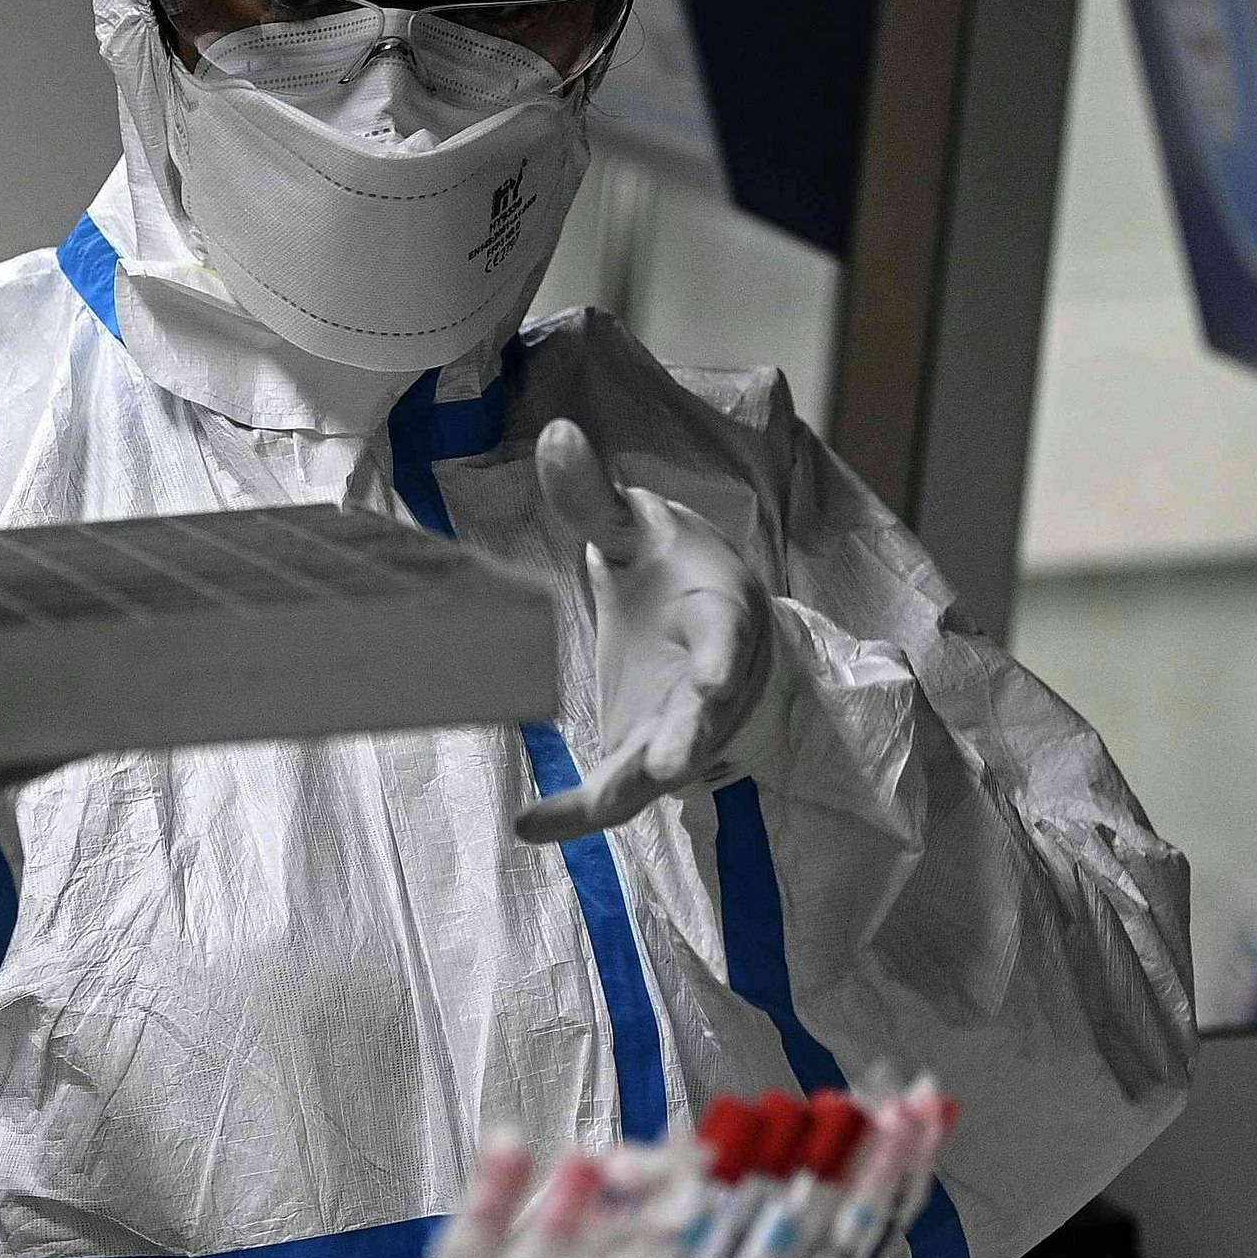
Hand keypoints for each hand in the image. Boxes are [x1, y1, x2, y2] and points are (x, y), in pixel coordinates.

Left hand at [514, 419, 780, 844]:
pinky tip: (527, 824)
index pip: (728, 640)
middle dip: (687, 742)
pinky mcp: (640, 760)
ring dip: (627, 789)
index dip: (723, 662)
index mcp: (721, 615)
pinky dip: (574, 814)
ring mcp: (679, 730)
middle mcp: (711, 684)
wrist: (697, 617)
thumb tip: (555, 432)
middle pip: (703, 722)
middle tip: (670, 767)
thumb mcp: (637, 526)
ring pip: (660, 771)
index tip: (714, 682)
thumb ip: (594, 496)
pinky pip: (611, 794)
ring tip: (583, 810)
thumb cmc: (672, 568)